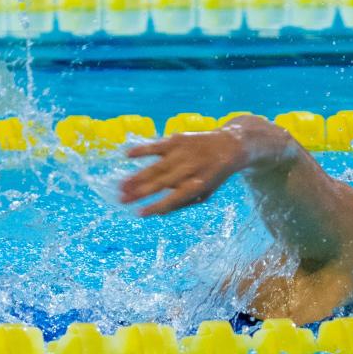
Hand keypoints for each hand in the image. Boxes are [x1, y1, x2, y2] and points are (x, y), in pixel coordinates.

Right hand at [119, 130, 245, 216]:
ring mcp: (183, 153)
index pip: (174, 198)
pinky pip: (156, 145)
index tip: (140, 214)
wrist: (230, 145)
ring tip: (121, 186)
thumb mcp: (205, 193)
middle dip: (140, 193)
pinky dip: (142, 150)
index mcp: (198, 184)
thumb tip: (158, 212)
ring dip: (137, 177)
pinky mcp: (178, 139)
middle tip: (122, 200)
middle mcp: (190, 168)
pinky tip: (127, 155)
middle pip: (161, 183)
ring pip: (156, 167)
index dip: (157, 206)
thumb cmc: (212, 175)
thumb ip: (184, 202)